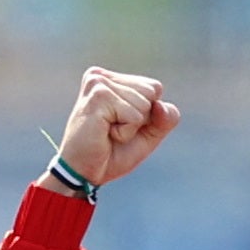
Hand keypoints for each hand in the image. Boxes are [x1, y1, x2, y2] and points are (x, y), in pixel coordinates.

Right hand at [52, 66, 177, 189]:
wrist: (84, 174)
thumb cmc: (112, 153)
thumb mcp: (147, 134)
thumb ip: (164, 118)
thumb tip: (161, 105)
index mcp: (111, 79)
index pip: (154, 88)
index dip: (148, 114)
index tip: (121, 124)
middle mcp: (102, 76)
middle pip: (152, 92)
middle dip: (140, 119)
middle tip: (113, 130)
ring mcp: (98, 83)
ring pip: (144, 104)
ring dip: (131, 127)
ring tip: (107, 131)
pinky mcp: (98, 96)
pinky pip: (135, 116)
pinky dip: (125, 132)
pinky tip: (104, 133)